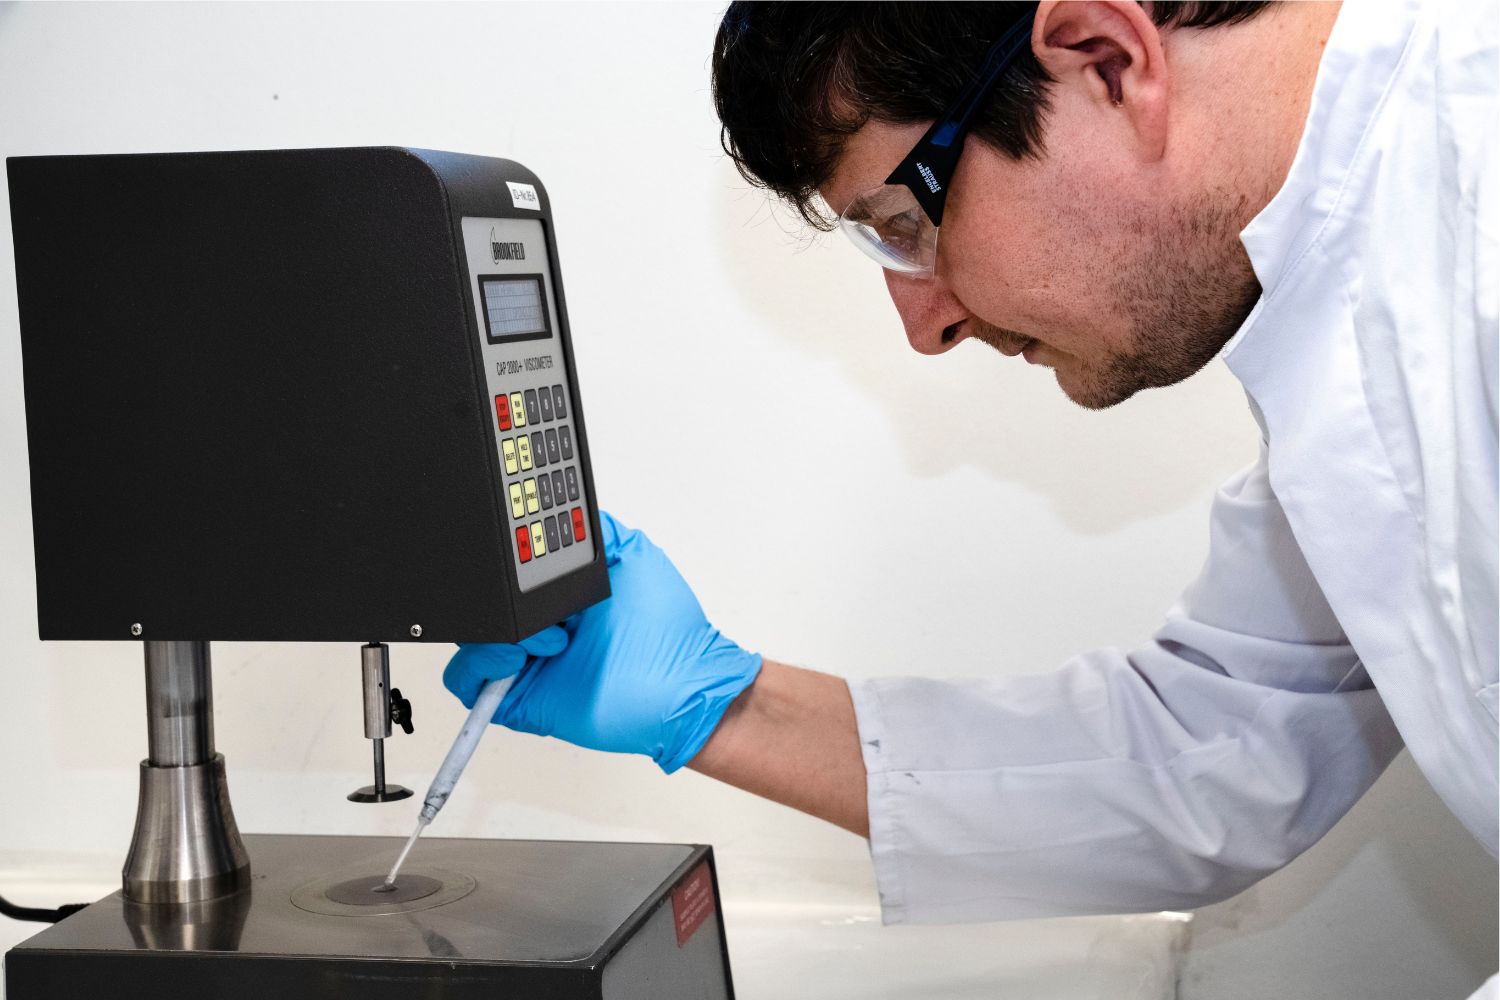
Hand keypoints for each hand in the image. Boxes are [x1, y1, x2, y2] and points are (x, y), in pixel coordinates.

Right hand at [443, 512, 761, 772]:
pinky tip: (520, 657)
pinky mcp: (519, 695)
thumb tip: (564, 510)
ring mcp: (527, 661)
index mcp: (557, 593)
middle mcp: (539, 626)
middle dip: (501, 597)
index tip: (526, 562)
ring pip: (471, 638)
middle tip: (547, 609)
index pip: (508, 572)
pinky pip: (468, 680)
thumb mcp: (631, 554)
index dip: (507, 564)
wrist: (680, 692)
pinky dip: (482, 663)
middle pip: (485, 603)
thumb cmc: (669, 634)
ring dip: (497, 632)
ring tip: (549, 639)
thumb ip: (592, 529)